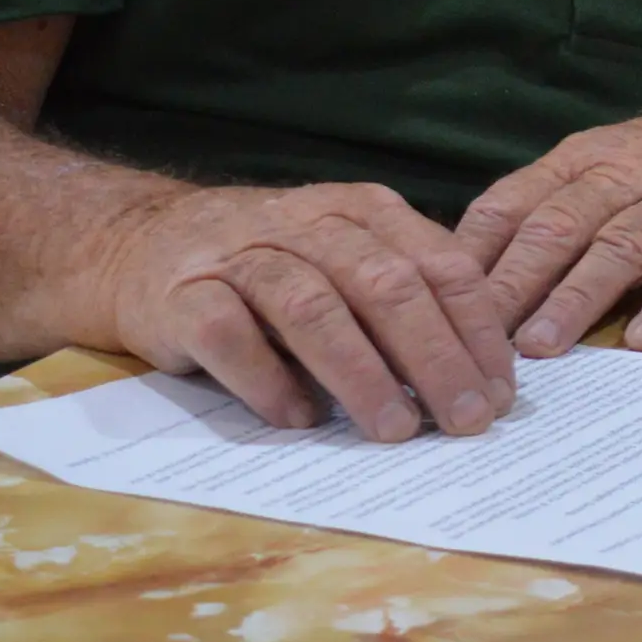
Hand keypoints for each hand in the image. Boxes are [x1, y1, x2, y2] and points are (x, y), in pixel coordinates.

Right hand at [89, 181, 514, 440]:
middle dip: (435, 358)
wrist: (140, 245)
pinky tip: (300, 418)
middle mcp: (306, 224)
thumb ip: (407, 299)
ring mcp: (240, 256)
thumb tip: (480, 377)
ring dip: (362, 374)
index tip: (500, 390)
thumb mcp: (347, 262)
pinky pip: (229, 336)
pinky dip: (267, 380)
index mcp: (364, 212)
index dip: (477, 330)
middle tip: (465, 419)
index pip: (441, 265)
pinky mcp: (180, 296)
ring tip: (395, 429)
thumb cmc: (273, 268)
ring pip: (313, 309)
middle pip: (386, 287)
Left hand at [456, 93, 641, 358]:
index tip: (432, 303)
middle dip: (513, 282)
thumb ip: (549, 210)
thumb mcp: (606, 164)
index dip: (472, 254)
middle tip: (475, 337)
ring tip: (543, 347)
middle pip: (559, 225)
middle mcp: (626, 172)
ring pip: (621, 244)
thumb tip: (470, 279)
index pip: (512, 203)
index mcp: (581, 158)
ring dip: (577, 296)